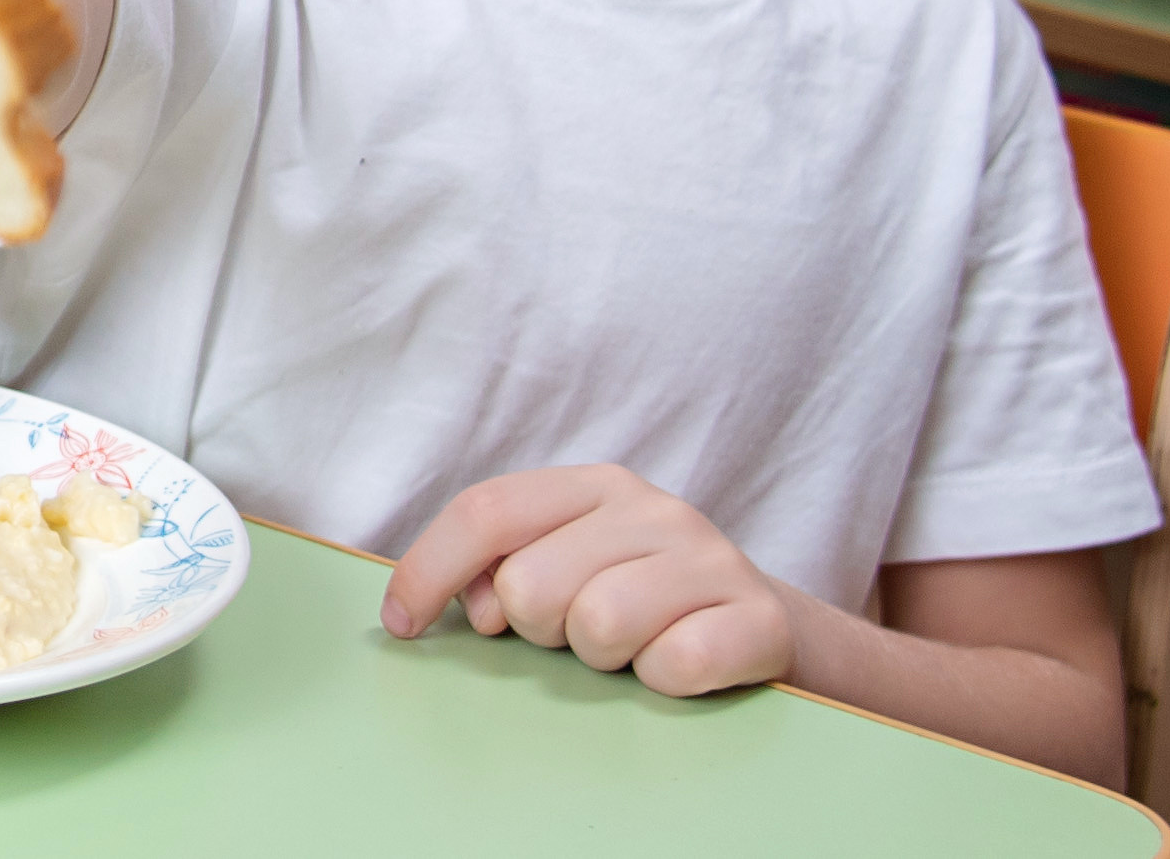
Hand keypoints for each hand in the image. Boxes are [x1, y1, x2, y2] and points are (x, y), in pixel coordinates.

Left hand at [381, 465, 794, 697]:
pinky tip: (676, 669)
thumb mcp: (570, 568)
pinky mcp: (758, 617)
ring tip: (631, 650)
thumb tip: (478, 604)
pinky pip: (674, 665)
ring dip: (605, 660)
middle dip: (542, 630)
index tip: (402, 625)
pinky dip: (664, 683)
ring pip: (600, 624)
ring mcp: (709, 556)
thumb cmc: (645, 601)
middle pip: (532, 584)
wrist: (767, 630)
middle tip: (580, 634)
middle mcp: (650, 507)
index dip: (430, 569)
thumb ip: (508, 570)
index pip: (487, 511)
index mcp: (592, 485)